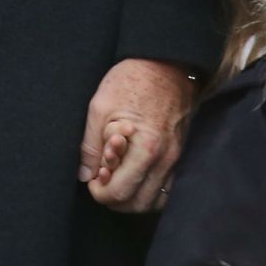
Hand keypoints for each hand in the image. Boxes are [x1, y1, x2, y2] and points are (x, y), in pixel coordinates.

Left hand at [78, 58, 195, 212]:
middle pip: (138, 205)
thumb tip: (84, 174)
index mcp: (145, 149)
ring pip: (155, 201)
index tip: (92, 177)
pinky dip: (150, 189)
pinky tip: (137, 175)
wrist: (165, 61)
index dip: (99, 191)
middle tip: (103, 178)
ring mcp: (177, 158)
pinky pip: (168, 188)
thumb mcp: (100, 107)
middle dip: (115, 198)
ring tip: (119, 176)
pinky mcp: (181, 153)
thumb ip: (91, 146)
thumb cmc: (131, 80)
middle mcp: (166, 159)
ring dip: (133, 197)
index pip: (119, 194)